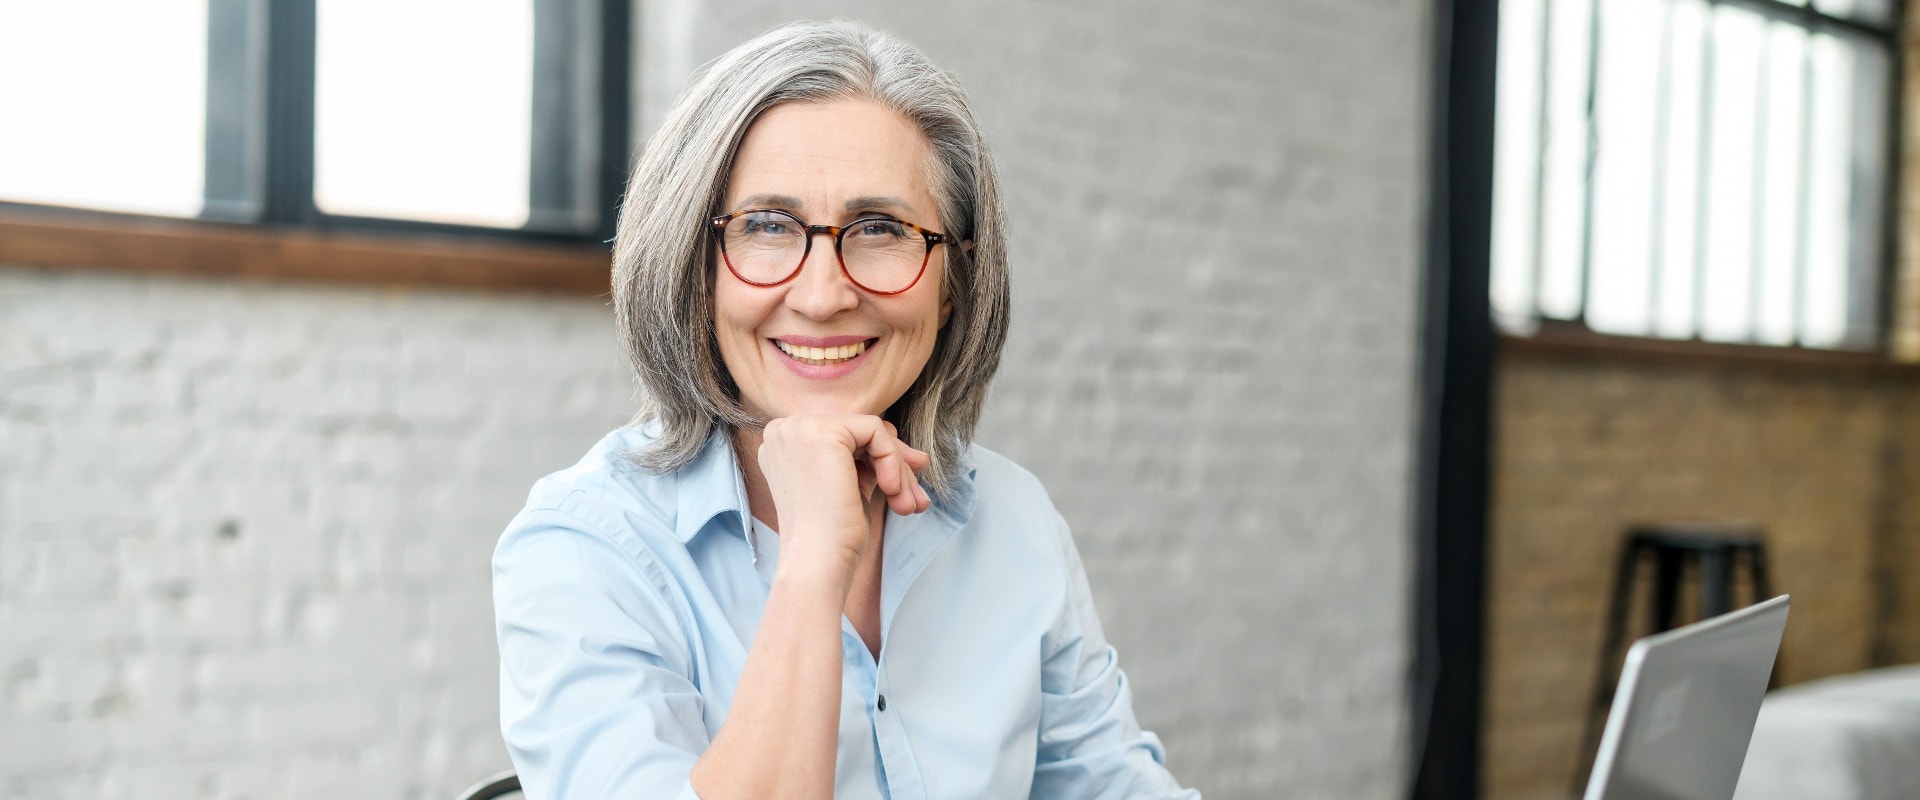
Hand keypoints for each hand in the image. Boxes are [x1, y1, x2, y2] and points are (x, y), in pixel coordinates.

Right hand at [756, 414, 931, 574]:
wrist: (816, 564)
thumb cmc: (831, 537)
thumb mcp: (848, 488)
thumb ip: (868, 462)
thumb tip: (916, 455)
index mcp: (783, 443)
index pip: (845, 437)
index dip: (879, 459)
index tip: (903, 486)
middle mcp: (784, 429)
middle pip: (858, 432)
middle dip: (895, 463)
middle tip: (916, 496)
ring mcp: (799, 428)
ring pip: (870, 431)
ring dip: (898, 468)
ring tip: (908, 504)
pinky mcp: (822, 432)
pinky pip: (875, 431)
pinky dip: (893, 461)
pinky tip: (893, 491)